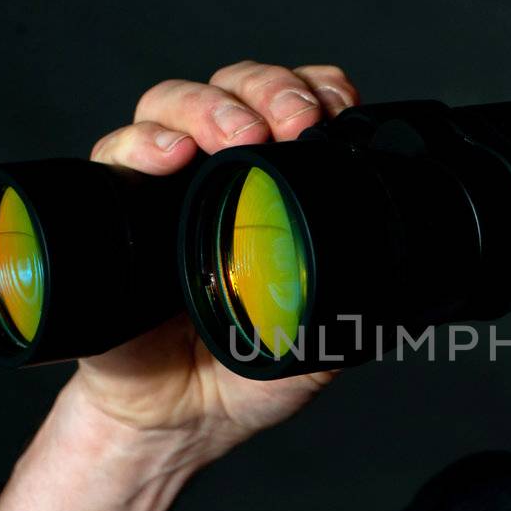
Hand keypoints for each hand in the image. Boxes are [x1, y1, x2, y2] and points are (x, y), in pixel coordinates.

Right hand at [73, 60, 360, 463]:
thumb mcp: (322, 336)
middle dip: (268, 89)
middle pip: (234, 88)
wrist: (182, 422)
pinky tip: (171, 154)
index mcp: (270, 184)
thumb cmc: (246, 372)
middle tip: (292, 121)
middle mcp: (214, 171)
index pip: (291, 103)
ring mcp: (160, 185)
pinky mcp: (111, 209)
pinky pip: (113, 156)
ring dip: (209, 106)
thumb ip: (354, 299)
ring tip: (238, 134)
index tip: (334, 108)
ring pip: (172, 105)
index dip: (312, 89)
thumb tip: (400, 277)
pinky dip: (141, 143)